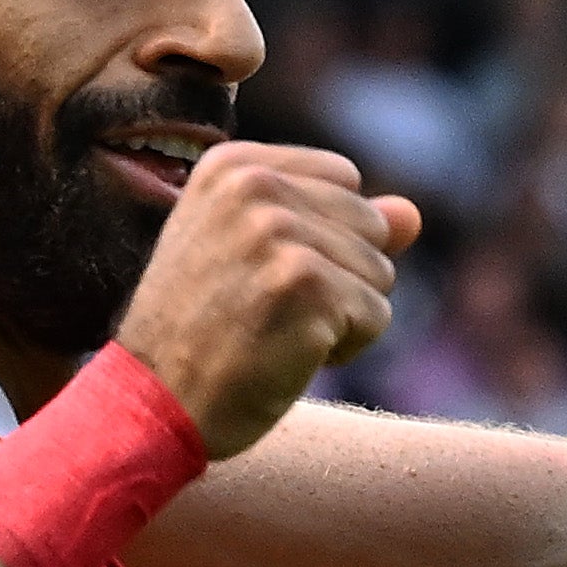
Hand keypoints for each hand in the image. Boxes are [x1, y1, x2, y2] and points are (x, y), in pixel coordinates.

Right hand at [121, 141, 417, 456]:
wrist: (153, 401)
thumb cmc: (204, 332)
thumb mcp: (258, 257)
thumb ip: (336, 223)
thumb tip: (412, 213)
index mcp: (234, 166)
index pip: (345, 179)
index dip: (325, 236)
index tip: (260, 270)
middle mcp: (255, 186)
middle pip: (372, 226)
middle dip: (340, 277)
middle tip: (266, 308)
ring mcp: (279, 233)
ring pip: (380, 273)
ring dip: (342, 317)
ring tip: (272, 330)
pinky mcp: (306, 284)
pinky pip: (377, 316)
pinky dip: (344, 348)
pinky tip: (285, 355)